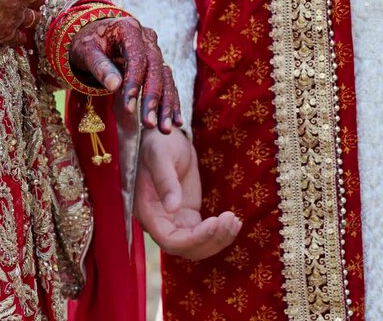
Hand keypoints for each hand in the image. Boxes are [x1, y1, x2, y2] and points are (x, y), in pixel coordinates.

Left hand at [69, 18, 182, 133]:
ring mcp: (155, 51)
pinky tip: (176, 122)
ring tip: (164, 129)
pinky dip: (172, 103)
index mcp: (129, 29)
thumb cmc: (87, 44)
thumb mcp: (86, 52)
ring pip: (166, 79)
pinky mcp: (158, 65)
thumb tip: (114, 86)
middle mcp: (147, 38)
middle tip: (148, 124)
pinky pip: (168, 84)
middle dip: (153, 99)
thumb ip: (100, 67)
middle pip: (156, 70)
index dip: (134, 84)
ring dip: (167, 105)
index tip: (128, 109)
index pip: (137, 59)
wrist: (94, 36)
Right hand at [134, 128, 241, 260]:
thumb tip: (171, 207)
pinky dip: (219, 232)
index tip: (214, 224)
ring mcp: (175, 220)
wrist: (165, 134)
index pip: (169, 240)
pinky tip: (233, 221)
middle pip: (185, 248)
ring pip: (196, 246)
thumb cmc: (158, 141)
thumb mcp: (160, 156)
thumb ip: (165, 181)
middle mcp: (160, 221)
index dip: (192, 240)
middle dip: (210, 240)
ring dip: (218, 239)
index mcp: (148, 211)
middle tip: (231, 220)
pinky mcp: (188, 216)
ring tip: (235, 221)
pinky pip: (203, 234)